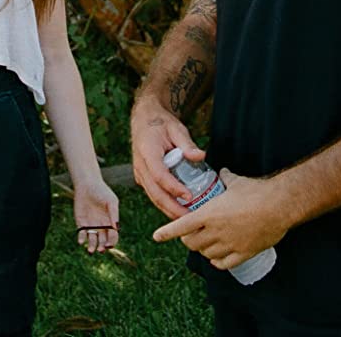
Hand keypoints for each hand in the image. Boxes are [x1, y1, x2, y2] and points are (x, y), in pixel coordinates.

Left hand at [72, 176, 119, 253]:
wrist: (87, 184)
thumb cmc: (102, 191)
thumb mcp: (111, 201)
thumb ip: (114, 214)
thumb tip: (117, 228)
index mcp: (110, 221)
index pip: (113, 236)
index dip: (112, 242)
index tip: (109, 245)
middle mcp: (101, 225)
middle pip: (103, 241)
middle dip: (102, 247)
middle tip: (100, 249)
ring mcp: (91, 225)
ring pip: (92, 240)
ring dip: (92, 246)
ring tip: (91, 250)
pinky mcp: (81, 223)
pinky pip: (82, 234)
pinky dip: (82, 239)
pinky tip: (81, 241)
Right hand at [129, 97, 204, 218]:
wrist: (144, 120)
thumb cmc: (161, 124)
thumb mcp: (176, 128)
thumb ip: (187, 143)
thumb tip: (200, 156)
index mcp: (147, 151)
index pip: (160, 175)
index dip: (174, 188)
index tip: (189, 196)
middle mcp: (141, 166)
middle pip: (155, 193)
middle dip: (172, 208)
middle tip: (190, 218)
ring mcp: (140, 174)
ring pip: (153, 197)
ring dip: (168, 210)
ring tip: (186, 220)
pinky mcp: (143, 178)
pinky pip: (154, 194)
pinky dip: (165, 204)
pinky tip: (179, 211)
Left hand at [151, 169, 288, 269]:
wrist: (279, 206)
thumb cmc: (257, 192)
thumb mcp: (236, 182)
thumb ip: (225, 178)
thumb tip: (222, 172)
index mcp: (210, 213)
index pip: (181, 226)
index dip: (167, 232)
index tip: (156, 236)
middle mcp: (216, 231)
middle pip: (192, 243)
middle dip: (188, 239)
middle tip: (189, 234)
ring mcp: (229, 244)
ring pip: (206, 254)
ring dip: (202, 250)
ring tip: (204, 243)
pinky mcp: (243, 254)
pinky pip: (223, 264)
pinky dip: (217, 261)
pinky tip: (217, 257)